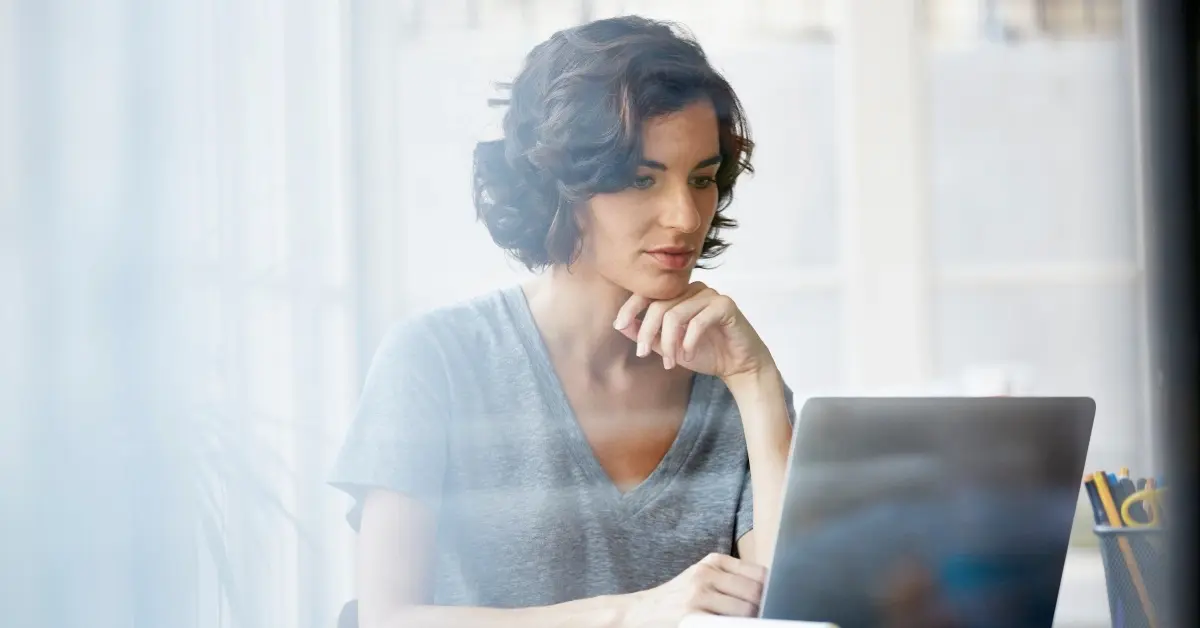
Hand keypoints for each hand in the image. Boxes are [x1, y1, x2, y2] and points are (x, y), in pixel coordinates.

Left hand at [613, 282, 771, 382]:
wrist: (738, 365)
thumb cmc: (705, 352)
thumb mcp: (667, 346)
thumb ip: (646, 334)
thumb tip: (620, 324)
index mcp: (679, 294)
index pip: (648, 293)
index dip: (630, 307)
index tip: (618, 325)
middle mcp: (693, 289)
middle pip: (659, 306)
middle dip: (647, 332)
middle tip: (642, 354)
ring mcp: (710, 295)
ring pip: (675, 314)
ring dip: (668, 343)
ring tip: (670, 362)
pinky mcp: (725, 306)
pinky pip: (698, 321)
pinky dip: (688, 342)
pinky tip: (687, 356)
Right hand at [620, 553, 766, 626]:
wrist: (639, 612)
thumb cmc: (676, 599)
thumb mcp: (701, 578)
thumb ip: (730, 579)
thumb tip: (768, 593)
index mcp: (713, 562)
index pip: (759, 573)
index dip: (773, 591)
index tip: (775, 603)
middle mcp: (706, 574)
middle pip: (755, 592)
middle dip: (764, 609)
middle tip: (765, 618)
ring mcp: (698, 595)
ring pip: (745, 610)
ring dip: (752, 621)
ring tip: (749, 623)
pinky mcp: (692, 616)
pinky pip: (727, 624)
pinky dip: (737, 626)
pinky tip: (732, 627)